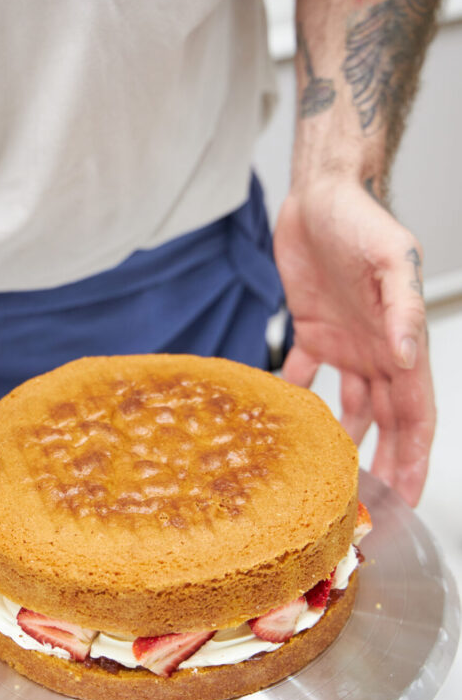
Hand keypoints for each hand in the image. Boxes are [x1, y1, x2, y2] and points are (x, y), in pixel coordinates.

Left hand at [273, 178, 434, 506]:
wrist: (319, 194)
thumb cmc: (360, 219)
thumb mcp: (389, 258)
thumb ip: (401, 307)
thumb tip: (409, 355)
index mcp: (400, 341)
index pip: (416, 413)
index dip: (415, 457)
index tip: (409, 496)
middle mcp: (376, 350)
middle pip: (386, 422)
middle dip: (383, 465)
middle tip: (370, 506)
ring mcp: (345, 344)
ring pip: (351, 407)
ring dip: (344, 441)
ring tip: (330, 478)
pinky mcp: (311, 331)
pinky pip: (305, 375)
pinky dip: (298, 399)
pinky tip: (284, 425)